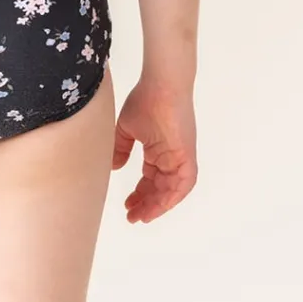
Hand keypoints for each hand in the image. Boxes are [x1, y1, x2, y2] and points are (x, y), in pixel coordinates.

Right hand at [111, 78, 197, 222]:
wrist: (162, 84)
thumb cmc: (146, 100)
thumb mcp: (127, 129)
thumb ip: (121, 148)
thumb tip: (115, 167)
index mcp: (160, 150)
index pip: (151, 179)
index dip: (140, 194)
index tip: (127, 206)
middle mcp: (172, 156)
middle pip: (161, 188)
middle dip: (147, 204)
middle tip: (133, 217)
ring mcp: (181, 156)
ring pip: (173, 189)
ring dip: (159, 205)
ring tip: (143, 216)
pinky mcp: (187, 154)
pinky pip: (185, 182)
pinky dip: (173, 196)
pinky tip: (161, 205)